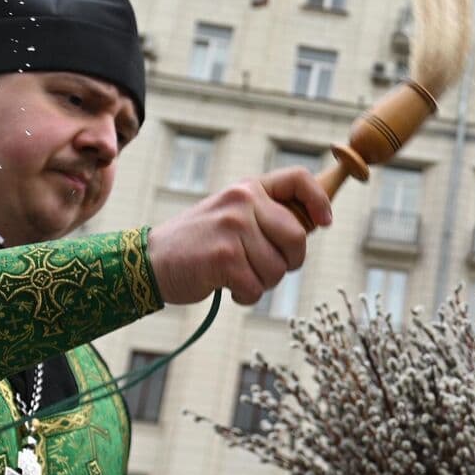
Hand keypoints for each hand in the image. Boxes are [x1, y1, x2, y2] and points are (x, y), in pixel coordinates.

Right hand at [146, 166, 333, 305]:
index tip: (324, 223)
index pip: (298, 179)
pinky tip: (227, 286)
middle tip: (262, 266)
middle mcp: (243, 201)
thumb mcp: (232, 216)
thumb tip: (316, 222)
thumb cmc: (199, 244)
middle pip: (298, 238)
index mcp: (248, 188)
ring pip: (278, 269)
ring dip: (262, 283)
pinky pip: (257, 288)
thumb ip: (268, 216)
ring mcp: (233, 228)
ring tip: (236, 274)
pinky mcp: (224, 258)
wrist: (149, 261)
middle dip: (288, 262)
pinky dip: (246, 296)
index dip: (319, 201)